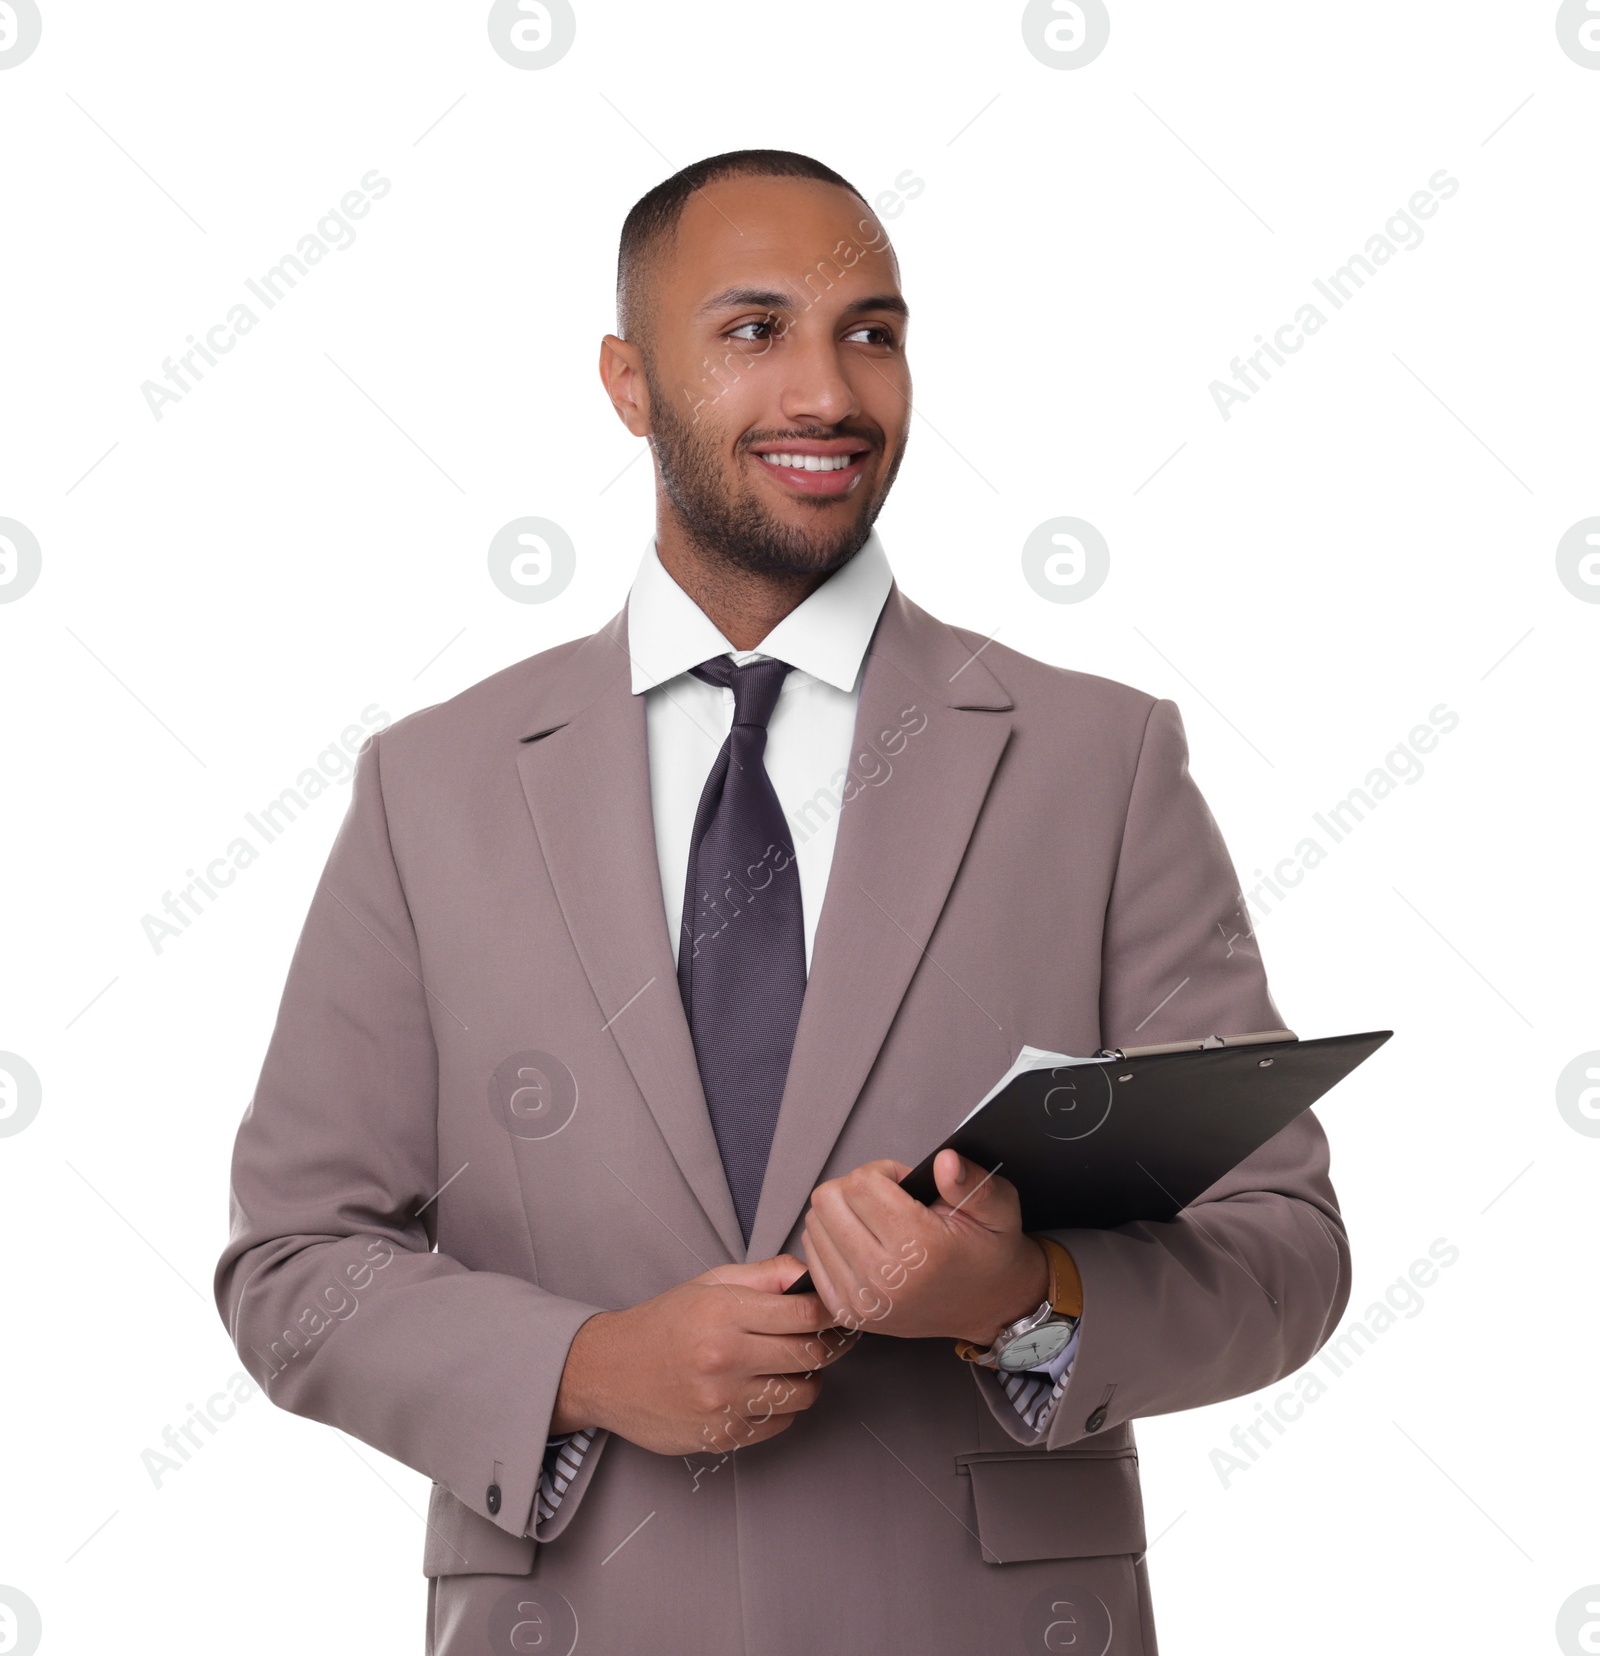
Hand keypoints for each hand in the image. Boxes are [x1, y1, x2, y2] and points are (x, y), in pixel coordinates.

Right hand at [550, 1255, 856, 1456]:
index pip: (807, 1314)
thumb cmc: (662, 1323)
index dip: (832, 1313)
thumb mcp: (709, 1283)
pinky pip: (780, 1423)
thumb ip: (764, 1276)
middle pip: (812, 1355)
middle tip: (825, 1339)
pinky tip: (764, 1390)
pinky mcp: (722, 1435)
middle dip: (828, 1346)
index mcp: (724, 1312)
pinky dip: (783, 1407)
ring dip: (808, 1379)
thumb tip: (809, 1275)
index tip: (837, 1314)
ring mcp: (723, 1401)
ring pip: (803, 1393)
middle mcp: (725, 1357)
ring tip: (791, 1366)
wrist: (608, 1371)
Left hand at [801, 1151, 1049, 1346]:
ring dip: (842, 1214)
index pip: (862, 1183)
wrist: (986, 1307)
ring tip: (877, 1223)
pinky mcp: (847, 1311)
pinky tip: (861, 1242)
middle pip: (829, 1200)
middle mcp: (885, 1278)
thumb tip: (944, 1162)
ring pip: (815, 1224)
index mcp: (920, 1249)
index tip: (904, 1185)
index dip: (883, 1171)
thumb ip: (972, 1182)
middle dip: (857, 1188)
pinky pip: (811, 1255)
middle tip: (888, 1200)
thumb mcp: (998, 1209)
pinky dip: (831, 1240)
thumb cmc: (988, 1254)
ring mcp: (861, 1299)